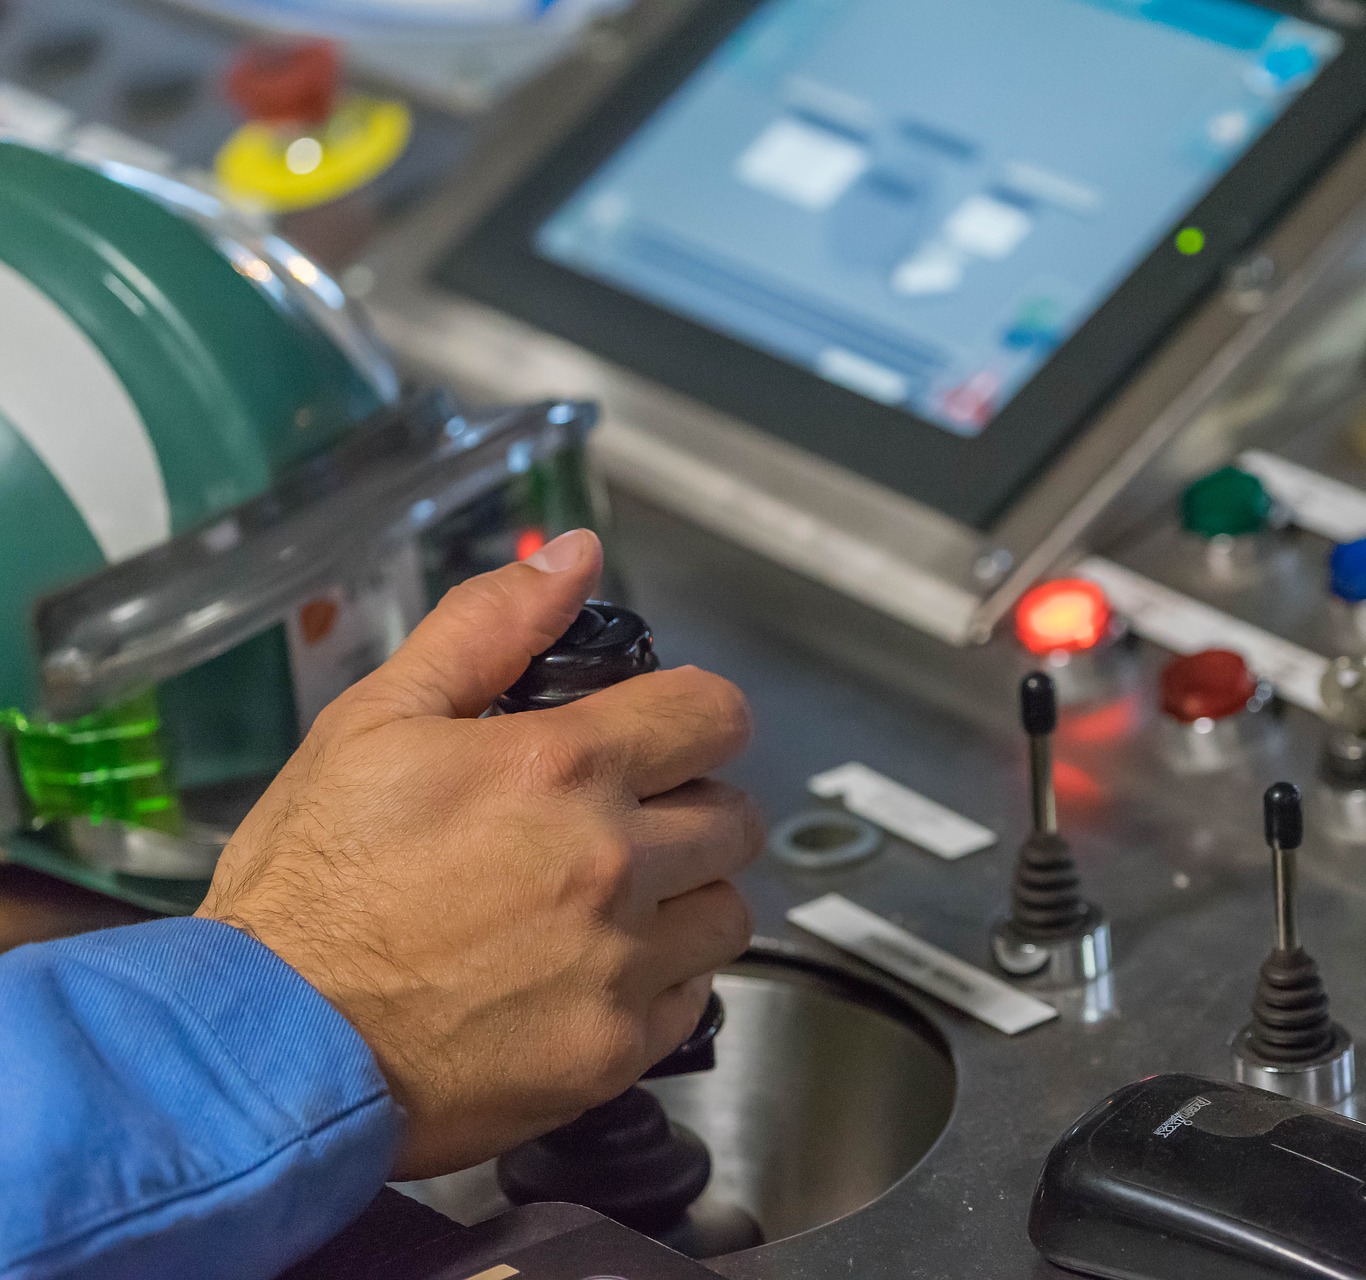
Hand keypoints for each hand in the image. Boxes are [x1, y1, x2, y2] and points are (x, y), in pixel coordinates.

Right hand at [197, 529, 759, 1177]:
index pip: (715, 715)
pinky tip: (591, 977)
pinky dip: (659, 986)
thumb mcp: (375, 721)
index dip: (694, 718)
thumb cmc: (307, 883)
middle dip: (692, 808)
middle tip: (624, 825)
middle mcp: (613, 865)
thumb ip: (488, 628)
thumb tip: (574, 557)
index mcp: (564, 769)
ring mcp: (620, 966)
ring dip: (687, 900)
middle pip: (736, 817)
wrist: (263, 1051)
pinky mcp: (613, 1053)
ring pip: (727, 913)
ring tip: (611, 906)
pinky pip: (691, 1001)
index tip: (662, 738)